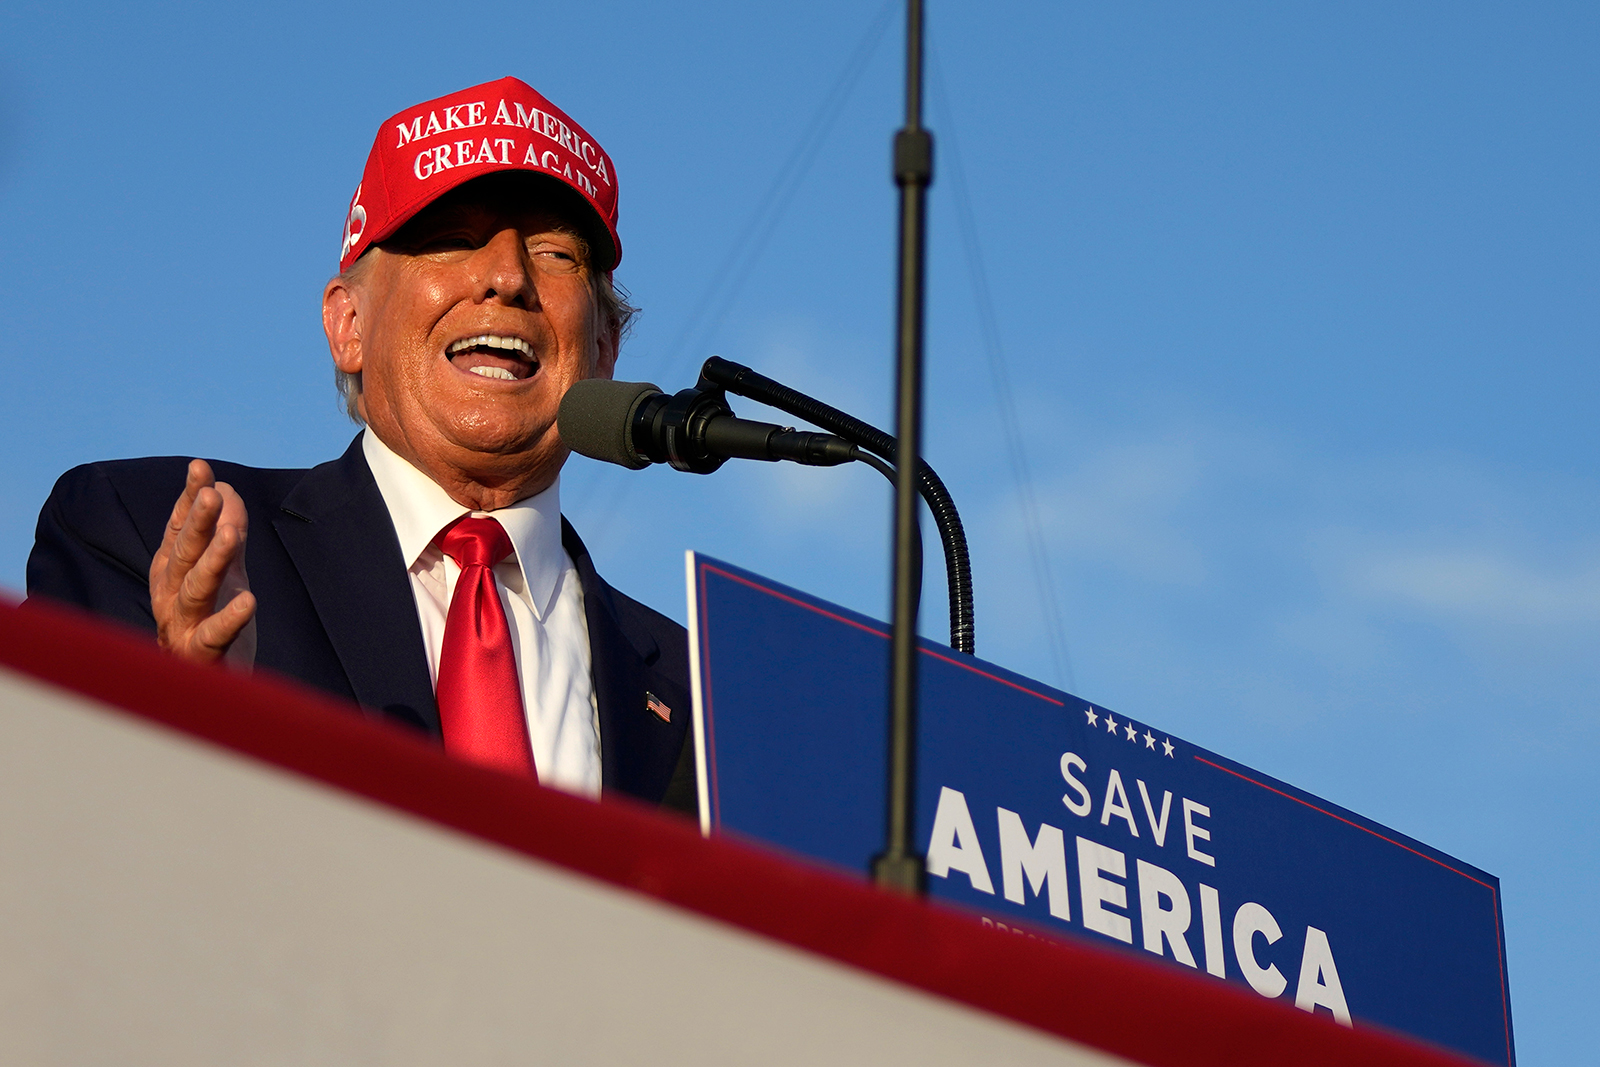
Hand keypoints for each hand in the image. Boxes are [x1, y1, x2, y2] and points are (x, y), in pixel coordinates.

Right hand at [149, 459, 256, 665]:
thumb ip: (226, 534)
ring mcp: (182, 628)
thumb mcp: (223, 574)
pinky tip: (249, 601)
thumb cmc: (211, 626)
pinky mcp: (201, 658)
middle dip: (196, 523)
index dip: (188, 499)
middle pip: (184, 554)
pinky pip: (213, 637)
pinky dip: (229, 619)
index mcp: (171, 574)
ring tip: (230, 534)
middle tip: (211, 493)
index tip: (200, 468)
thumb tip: (225, 489)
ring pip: (195, 590)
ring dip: (212, 560)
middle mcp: (169, 597)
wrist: (206, 691)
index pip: (179, 530)